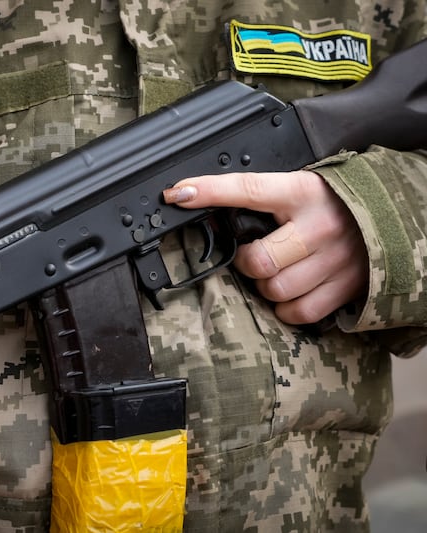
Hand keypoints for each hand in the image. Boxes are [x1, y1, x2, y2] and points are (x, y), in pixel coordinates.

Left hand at [163, 170, 368, 323]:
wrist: (398, 215)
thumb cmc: (337, 203)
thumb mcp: (302, 188)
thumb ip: (266, 198)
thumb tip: (207, 204)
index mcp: (303, 192)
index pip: (248, 189)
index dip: (210, 191)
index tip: (177, 193)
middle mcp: (320, 226)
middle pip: (259, 260)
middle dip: (248, 263)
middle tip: (256, 254)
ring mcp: (336, 260)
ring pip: (275, 289)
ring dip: (267, 286)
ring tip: (280, 271)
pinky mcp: (347, 287)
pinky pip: (299, 311)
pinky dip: (287, 308)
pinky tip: (293, 291)